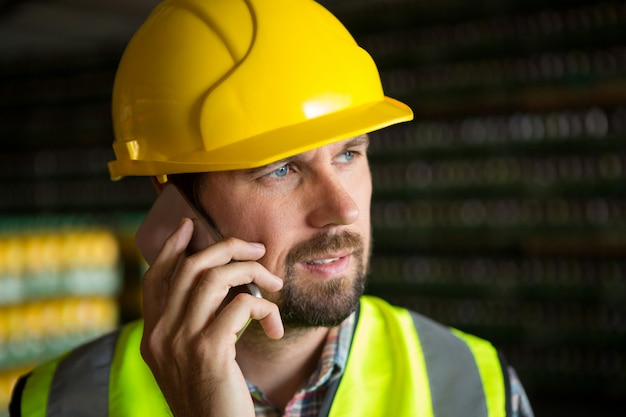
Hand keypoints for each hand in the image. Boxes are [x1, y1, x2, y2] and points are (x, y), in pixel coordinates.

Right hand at [140, 218, 283, 416]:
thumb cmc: (212, 401)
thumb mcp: (189, 363)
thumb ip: (190, 328)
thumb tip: (219, 288)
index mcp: (152, 337)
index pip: (155, 279)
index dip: (171, 248)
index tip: (189, 226)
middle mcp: (160, 336)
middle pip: (188, 268)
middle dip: (225, 249)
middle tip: (255, 248)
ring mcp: (181, 342)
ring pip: (213, 278)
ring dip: (250, 271)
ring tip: (273, 281)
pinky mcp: (209, 351)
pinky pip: (241, 306)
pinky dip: (265, 308)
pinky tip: (276, 326)